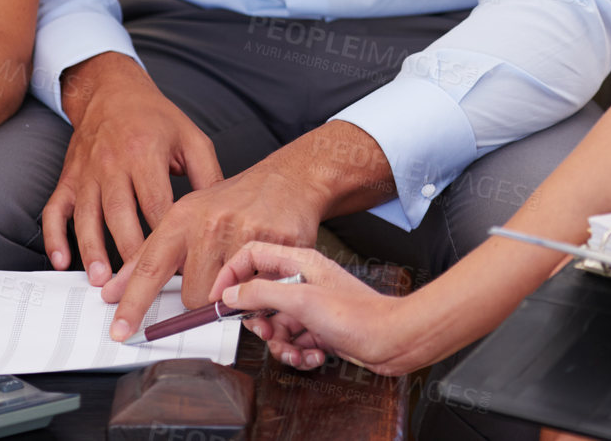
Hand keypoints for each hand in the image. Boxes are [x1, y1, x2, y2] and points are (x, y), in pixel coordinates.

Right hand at [42, 53, 223, 285]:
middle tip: (138, 284)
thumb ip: (209, 176)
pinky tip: (62, 261)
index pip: (156, 202)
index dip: (168, 236)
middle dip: (128, 251)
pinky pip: (54, 210)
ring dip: (91, 250)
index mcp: (145, 152)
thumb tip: (221, 217)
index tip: (180, 264)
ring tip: (101, 280)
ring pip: (85, 216)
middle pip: (120, 214)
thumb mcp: (191, 138)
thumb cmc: (155, 118)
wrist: (111, 91)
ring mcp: (86, 173)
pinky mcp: (68, 178)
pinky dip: (54, 237)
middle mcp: (112, 164)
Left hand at [99, 160, 325, 340]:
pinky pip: (259, 291)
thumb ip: (148, 255)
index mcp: (182, 218)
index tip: (120, 330)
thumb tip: (112, 289)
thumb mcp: (186, 217)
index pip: (150, 267)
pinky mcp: (274, 246)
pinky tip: (262, 268)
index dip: (133, 303)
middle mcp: (210, 225)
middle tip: (218, 272)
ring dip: (232, 294)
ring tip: (241, 268)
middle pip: (192, 295)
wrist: (287, 180)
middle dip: (203, 294)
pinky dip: (260, 289)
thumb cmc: (234, 202)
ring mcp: (243, 235)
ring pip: (224, 299)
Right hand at [210, 242, 419, 374]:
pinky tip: (315, 355)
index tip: (218, 300)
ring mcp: (311, 306)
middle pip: (261, 299)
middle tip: (269, 333)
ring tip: (299, 351)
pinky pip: (294, 342)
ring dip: (283, 345)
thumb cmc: (359, 315)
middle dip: (261, 323)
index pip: (251, 257)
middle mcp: (303, 281)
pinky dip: (300, 353)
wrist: (391, 340)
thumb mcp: (301, 302)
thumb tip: (232, 293)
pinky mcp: (319, 328)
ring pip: (276, 326)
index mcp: (298, 262)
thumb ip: (261, 294)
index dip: (231, 276)